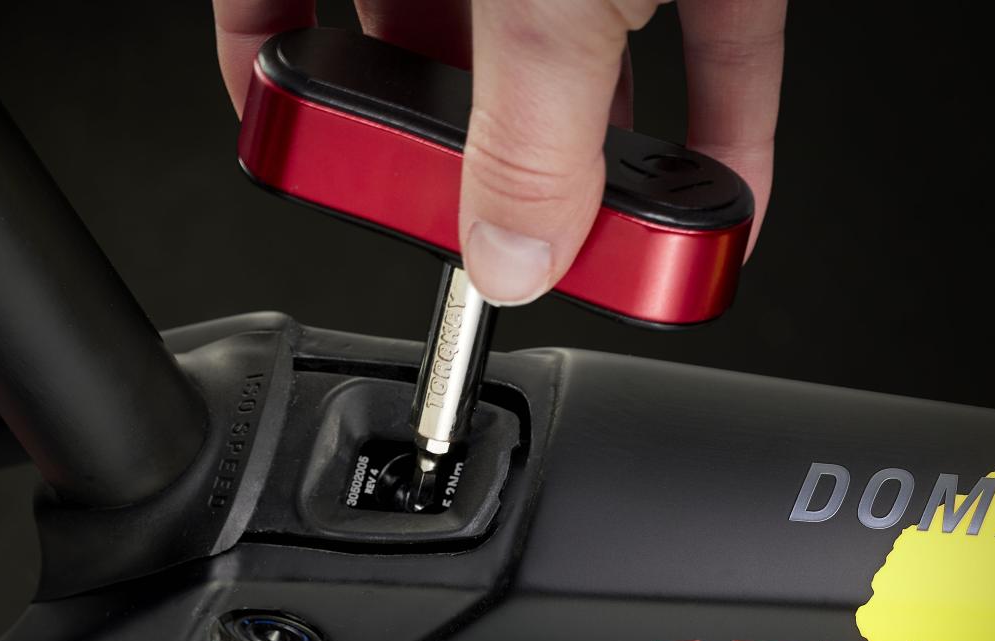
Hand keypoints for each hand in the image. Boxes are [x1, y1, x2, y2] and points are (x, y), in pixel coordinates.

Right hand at [213, 1, 784, 304]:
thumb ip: (521, 121)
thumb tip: (508, 252)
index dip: (269, 73)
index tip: (294, 153)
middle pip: (435, 55)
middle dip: (461, 160)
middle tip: (481, 235)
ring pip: (573, 53)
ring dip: (602, 157)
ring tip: (616, 239)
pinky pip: (709, 35)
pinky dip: (721, 120)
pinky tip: (725, 197)